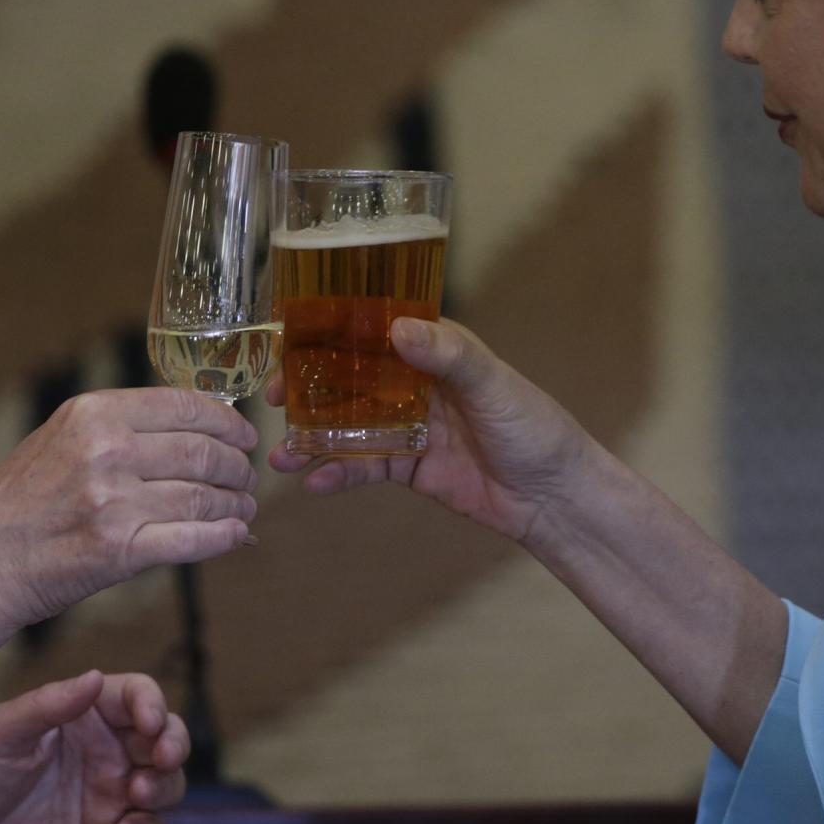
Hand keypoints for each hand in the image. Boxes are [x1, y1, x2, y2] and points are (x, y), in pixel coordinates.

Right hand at [0, 388, 258, 629]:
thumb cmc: (20, 500)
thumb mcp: (62, 437)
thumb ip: (121, 426)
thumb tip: (194, 425)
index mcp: (95, 413)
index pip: (186, 406)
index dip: (228, 423)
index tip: (244, 437)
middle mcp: (107, 450)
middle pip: (203, 452)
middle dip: (237, 468)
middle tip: (248, 478)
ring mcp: (113, 501)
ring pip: (203, 497)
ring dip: (235, 505)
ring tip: (244, 509)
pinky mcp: (119, 550)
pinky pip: (192, 539)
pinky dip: (224, 537)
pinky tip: (236, 534)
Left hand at [0, 670, 186, 823]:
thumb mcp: (0, 732)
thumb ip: (48, 704)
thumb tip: (96, 677)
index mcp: (84, 714)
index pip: (137, 695)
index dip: (152, 703)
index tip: (149, 723)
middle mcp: (105, 750)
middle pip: (165, 737)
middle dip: (174, 745)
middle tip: (160, 759)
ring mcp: (109, 793)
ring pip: (167, 784)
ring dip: (165, 788)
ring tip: (136, 796)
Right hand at [267, 318, 594, 543]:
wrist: (554, 495)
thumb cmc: (534, 426)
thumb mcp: (492, 384)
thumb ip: (448, 355)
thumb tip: (398, 328)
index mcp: (434, 347)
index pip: (371, 328)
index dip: (327, 332)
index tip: (289, 341)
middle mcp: (414, 380)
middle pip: (347, 376)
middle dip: (305, 387)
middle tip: (269, 400)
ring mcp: (407, 424)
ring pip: (346, 425)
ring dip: (311, 437)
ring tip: (280, 455)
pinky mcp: (408, 465)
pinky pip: (362, 466)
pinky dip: (336, 474)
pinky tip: (313, 483)